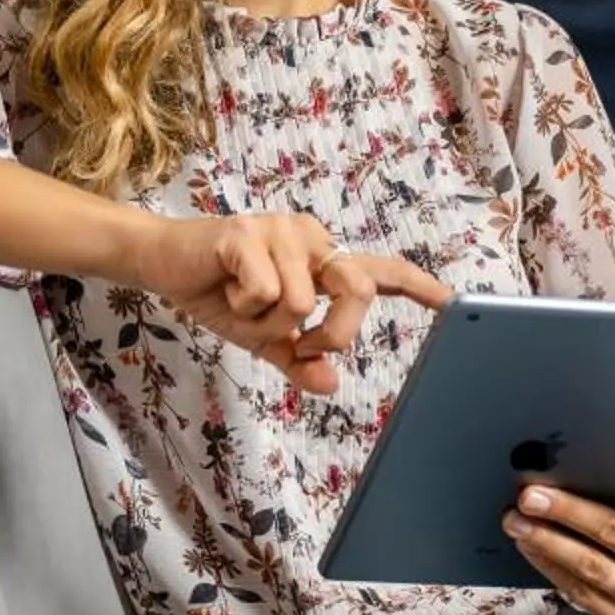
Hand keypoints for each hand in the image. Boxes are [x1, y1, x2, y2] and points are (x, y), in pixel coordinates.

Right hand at [131, 213, 448, 394]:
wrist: (163, 264)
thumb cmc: (221, 292)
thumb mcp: (263, 338)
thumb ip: (299, 359)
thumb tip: (332, 385)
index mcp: (323, 258)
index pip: (379, 271)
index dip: (417, 285)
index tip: (451, 301)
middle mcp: (312, 237)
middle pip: (356, 289)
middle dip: (335, 332)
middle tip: (301, 345)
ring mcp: (282, 229)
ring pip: (300, 302)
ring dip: (265, 323)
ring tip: (239, 302)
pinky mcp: (247, 231)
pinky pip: (265, 291)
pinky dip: (241, 306)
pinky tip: (224, 286)